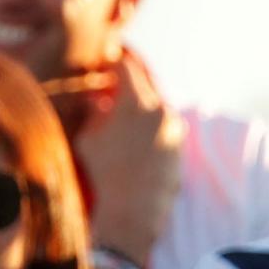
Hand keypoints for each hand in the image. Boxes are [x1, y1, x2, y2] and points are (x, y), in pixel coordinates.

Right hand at [75, 49, 182, 267]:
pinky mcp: (180, 145)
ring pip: (159, 98)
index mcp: (138, 101)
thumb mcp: (88, 139)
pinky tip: (138, 122)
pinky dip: (152, 114)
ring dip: (144, 93)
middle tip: (121, 65)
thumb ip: (94, 111)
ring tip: (127, 96)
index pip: (126, 64)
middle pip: (148, 76)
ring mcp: (174, 127)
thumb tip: (97, 97)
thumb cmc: (104, 176)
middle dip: (133, 70)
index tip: (108, 55)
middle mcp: (161, 108)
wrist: (133, 213)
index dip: (115, 57)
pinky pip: (166, 119)